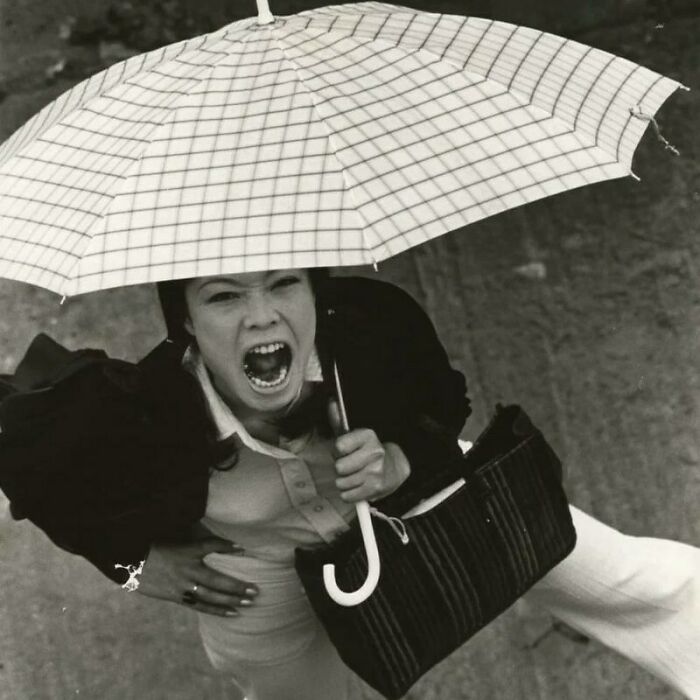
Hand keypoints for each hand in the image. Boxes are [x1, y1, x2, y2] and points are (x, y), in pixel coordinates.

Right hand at [137, 533, 257, 616]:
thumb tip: (213, 534)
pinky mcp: (177, 597)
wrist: (130, 563)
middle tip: (255, 590)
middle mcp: (186, 569)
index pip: (210, 545)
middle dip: (237, 586)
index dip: (227, 546)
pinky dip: (216, 609)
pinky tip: (232, 612)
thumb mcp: (175, 535)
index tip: (242, 549)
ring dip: (231, 600)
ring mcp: (182, 585)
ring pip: (211, 596)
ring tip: (248, 602)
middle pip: (216, 579)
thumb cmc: (155, 545)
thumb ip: (194, 536)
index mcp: (186, 550)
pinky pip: (200, 605)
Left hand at [328, 400, 410, 502]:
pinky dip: (348, 493)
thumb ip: (340, 421)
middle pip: (339, 467)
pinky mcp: (375, 489)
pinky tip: (356, 486)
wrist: (395, 467)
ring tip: (353, 476)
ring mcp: (375, 472)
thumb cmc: (368, 450)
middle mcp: (374, 453)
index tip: (344, 450)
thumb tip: (331, 402)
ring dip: (344, 482)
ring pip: (342, 482)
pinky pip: (348, 496)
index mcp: (368, 436)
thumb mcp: (356, 434)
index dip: (337, 450)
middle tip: (348, 466)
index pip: (339, 446)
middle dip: (340, 468)